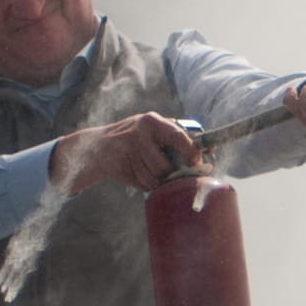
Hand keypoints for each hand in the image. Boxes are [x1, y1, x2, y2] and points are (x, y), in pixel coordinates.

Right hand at [49, 112, 204, 192]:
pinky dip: (147, 184)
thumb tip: (208, 149)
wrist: (98, 147)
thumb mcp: (152, 129)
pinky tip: (139, 173)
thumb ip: (175, 135)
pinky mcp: (122, 168)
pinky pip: (145, 184)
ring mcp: (129, 152)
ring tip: (152, 170)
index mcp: (151, 121)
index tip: (197, 162)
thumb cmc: (135, 137)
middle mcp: (139, 134)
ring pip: (154, 177)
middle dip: (171, 173)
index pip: (177, 136)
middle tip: (176, 172)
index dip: (190, 152)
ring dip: (157, 180)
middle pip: (165, 165)